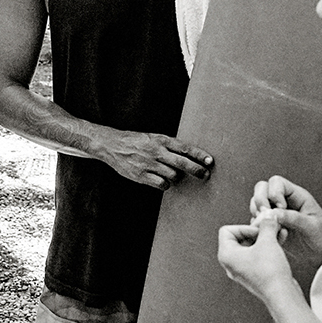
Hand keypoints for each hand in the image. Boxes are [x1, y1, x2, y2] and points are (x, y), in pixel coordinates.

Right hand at [97, 128, 212, 189]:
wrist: (112, 145)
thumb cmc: (135, 141)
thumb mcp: (153, 137)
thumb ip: (169, 146)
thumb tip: (189, 156)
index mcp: (160, 140)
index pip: (185, 148)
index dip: (199, 155)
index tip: (209, 161)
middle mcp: (156, 151)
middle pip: (182, 163)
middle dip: (197, 170)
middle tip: (205, 175)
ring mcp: (148, 164)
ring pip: (173, 176)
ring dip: (177, 177)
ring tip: (173, 175)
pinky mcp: (141, 175)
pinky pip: (161, 184)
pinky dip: (165, 185)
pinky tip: (163, 181)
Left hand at [217, 216, 298, 302]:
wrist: (282, 295)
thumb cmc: (269, 272)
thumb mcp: (267, 241)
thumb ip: (266, 225)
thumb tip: (268, 215)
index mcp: (226, 255)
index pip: (227, 230)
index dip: (244, 227)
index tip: (258, 231)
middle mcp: (231, 263)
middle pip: (239, 237)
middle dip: (257, 230)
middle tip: (270, 228)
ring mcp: (242, 269)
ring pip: (251, 245)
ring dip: (265, 237)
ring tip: (278, 231)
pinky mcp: (255, 273)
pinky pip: (258, 254)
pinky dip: (268, 246)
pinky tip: (281, 239)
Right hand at [249, 175, 321, 257]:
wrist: (321, 256)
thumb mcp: (311, 227)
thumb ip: (294, 218)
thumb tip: (274, 213)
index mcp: (297, 196)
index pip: (277, 182)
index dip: (274, 193)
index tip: (280, 208)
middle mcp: (285, 201)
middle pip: (262, 188)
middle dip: (259, 200)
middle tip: (264, 215)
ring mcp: (276, 212)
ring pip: (256, 203)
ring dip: (257, 213)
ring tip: (266, 225)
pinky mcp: (271, 224)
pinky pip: (256, 219)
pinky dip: (257, 226)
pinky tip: (268, 234)